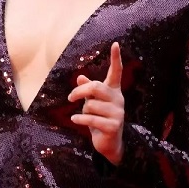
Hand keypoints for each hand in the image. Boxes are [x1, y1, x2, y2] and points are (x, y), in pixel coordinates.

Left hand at [69, 42, 125, 164]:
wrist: (109, 143)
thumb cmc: (99, 119)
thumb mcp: (93, 102)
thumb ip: (88, 90)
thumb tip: (80, 77)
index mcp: (114, 91)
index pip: (116, 72)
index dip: (115, 58)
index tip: (115, 44)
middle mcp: (118, 99)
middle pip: (95, 87)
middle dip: (79, 92)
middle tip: (70, 98)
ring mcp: (118, 113)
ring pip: (90, 105)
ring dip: (82, 111)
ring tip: (86, 117)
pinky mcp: (113, 126)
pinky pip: (90, 119)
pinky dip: (79, 119)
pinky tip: (75, 120)